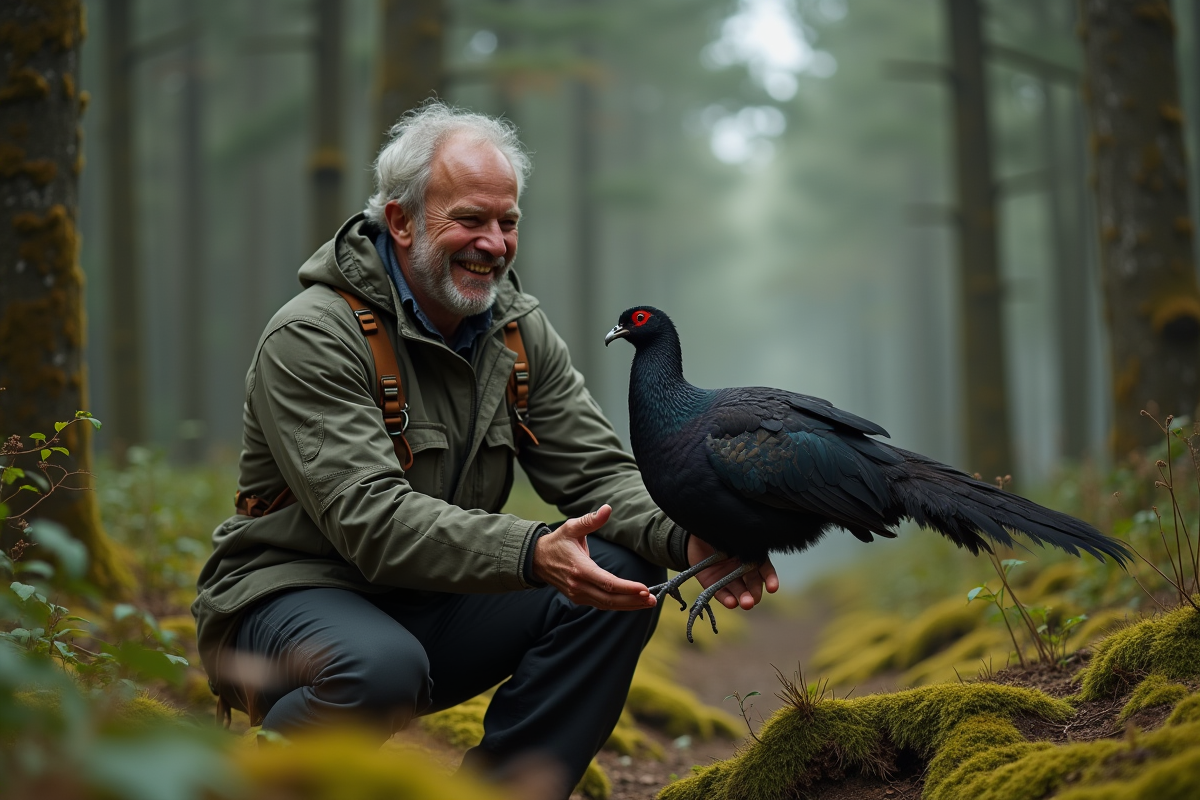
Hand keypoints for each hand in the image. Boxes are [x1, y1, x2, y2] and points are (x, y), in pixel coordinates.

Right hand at [532, 504, 656, 610]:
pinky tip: (632, 602)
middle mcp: (579, 585)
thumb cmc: (558, 542)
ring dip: (629, 605)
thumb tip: (607, 508)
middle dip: (633, 600)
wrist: (536, 560)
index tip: (645, 589)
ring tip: (648, 602)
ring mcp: (578, 594)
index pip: (608, 582)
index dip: (627, 588)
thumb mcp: (572, 527)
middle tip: (653, 599)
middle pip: (610, 598)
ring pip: (607, 605)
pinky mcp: (579, 598)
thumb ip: (590, 520)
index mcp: (579, 568)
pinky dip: (618, 605)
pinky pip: (601, 605)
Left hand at [687, 535, 778, 609]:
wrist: (693, 533)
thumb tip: (744, 529)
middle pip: (753, 582)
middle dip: (755, 592)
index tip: (772, 587)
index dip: (770, 578)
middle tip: (753, 599)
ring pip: (740, 591)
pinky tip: (731, 603)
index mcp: (750, 553)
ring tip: (746, 604)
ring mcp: (728, 577)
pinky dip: (727, 599)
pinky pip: (721, 593)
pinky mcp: (713, 584)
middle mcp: (742, 568)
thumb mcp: (727, 526)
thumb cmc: (715, 526)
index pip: (764, 567)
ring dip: (744, 598)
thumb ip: (736, 531)